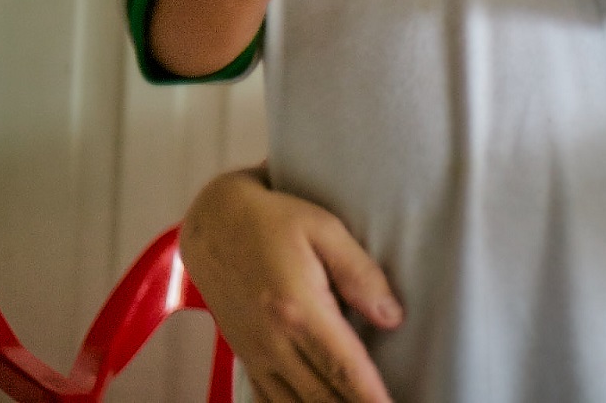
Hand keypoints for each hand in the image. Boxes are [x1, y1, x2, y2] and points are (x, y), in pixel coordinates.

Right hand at [180, 167, 399, 402]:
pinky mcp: (245, 356)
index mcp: (300, 309)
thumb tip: (392, 317)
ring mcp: (256, 354)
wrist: (212, 225)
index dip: (371, 397)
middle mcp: (275, 341)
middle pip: (322, 397)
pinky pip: (268, 400)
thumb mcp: (324, 229)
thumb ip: (360, 273)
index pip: (345, 367)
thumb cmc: (273, 221)